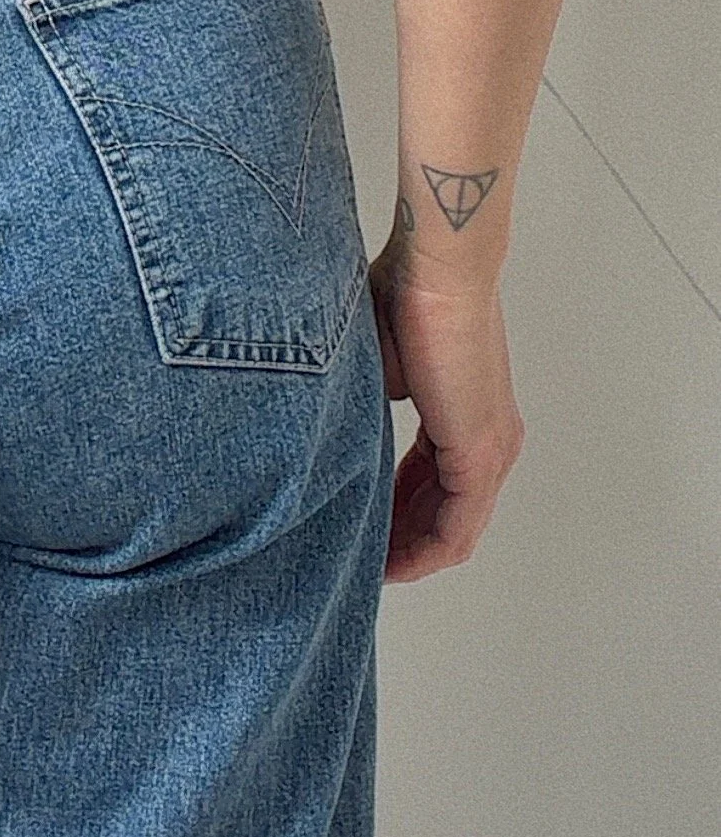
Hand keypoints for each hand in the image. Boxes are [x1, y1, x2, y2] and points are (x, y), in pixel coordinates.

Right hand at [369, 238, 525, 581]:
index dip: (396, 510)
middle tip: (360, 560)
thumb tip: (344, 428)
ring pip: (452, 529)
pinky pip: (456, 529)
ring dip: (410, 553)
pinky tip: (390, 565)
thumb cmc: (406, 291)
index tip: (361, 526)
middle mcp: (491, 439)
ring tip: (368, 570)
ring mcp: (491, 449)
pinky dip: (423, 552)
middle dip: (400, 541)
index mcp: (467, 414)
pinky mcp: (481, 453)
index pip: (433, 480)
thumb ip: (371, 400)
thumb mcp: (378, 359)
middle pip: (446, 515)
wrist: (437, 266)